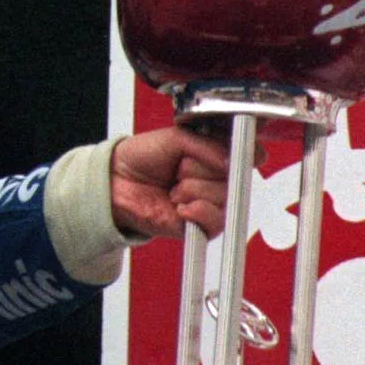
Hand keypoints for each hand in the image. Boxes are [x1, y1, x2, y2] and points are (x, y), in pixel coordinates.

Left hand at [109, 126, 239, 239]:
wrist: (117, 181)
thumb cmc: (143, 157)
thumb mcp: (175, 138)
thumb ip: (206, 145)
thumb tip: (231, 159)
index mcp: (214, 156)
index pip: (246, 156)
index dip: (247, 154)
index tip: (243, 153)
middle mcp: (216, 180)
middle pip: (233, 177)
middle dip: (200, 169)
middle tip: (178, 168)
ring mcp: (210, 203)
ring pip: (222, 196)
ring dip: (191, 189)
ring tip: (172, 187)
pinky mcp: (201, 225)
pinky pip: (215, 221)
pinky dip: (195, 210)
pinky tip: (178, 206)